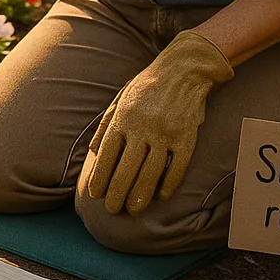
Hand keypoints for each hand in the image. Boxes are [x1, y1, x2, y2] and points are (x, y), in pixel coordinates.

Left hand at [83, 30, 232, 214]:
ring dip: (140, 195)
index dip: (100, 177)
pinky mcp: (187, 137)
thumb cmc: (147, 85)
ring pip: (151, 172)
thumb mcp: (121, 99)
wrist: (183, 69)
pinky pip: (178, 166)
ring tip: (133, 210)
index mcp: (123, 118)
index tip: (95, 194)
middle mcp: (142, 127)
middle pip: (127, 169)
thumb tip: (92, 152)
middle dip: (117, 193)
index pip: (106, 155)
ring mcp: (166, 133)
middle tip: (112, 210)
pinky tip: (162, 196)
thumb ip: (106, 125)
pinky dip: (169, 183)